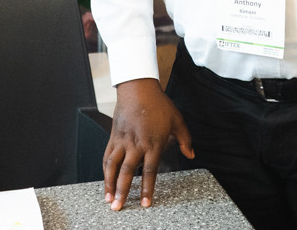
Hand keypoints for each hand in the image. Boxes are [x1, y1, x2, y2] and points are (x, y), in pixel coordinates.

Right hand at [103, 78, 194, 210]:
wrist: (138, 88)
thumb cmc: (158, 104)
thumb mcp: (177, 120)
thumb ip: (185, 139)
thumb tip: (191, 154)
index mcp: (153, 143)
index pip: (150, 171)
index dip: (147, 188)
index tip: (146, 203)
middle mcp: (136, 144)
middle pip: (127, 172)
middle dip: (123, 191)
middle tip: (119, 207)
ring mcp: (123, 141)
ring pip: (113, 166)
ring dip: (109, 184)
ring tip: (109, 200)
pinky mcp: (113, 137)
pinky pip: (107, 156)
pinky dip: (105, 171)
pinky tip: (105, 181)